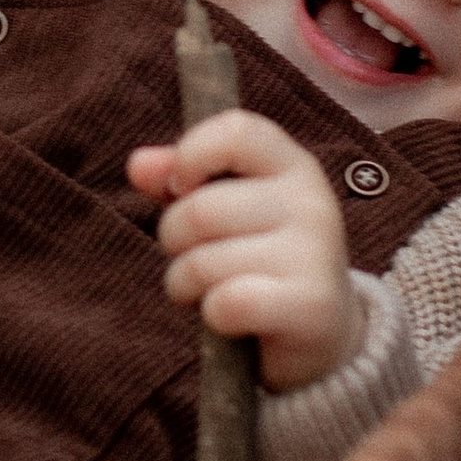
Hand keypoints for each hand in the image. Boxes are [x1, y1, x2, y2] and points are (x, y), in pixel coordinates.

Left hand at [128, 109, 360, 393]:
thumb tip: (138, 164)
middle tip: (195, 257)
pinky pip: (225, 304)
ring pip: (203, 263)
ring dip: (186, 284)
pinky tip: (233, 318)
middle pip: (199, 210)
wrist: (322, 329)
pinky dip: (213, 316)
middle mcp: (311, 202)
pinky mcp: (309, 306)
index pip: (235, 131)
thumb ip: (180, 177)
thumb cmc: (258, 256)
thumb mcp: (224, 207)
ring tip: (212, 289)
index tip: (181, 187)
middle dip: (174, 240)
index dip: (191, 155)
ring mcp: (314, 254)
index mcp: (291, 166)